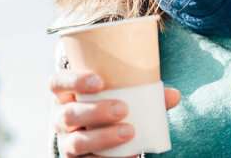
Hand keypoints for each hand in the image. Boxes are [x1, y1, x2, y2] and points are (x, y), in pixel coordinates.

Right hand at [49, 70, 180, 156]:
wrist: (104, 139)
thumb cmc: (112, 108)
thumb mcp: (122, 99)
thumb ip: (145, 95)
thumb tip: (173, 95)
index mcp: (66, 96)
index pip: (56, 83)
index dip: (73, 81)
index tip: (99, 81)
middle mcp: (61, 119)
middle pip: (68, 114)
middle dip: (95, 112)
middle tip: (123, 109)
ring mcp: (67, 142)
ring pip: (76, 142)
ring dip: (102, 137)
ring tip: (129, 132)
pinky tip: (129, 156)